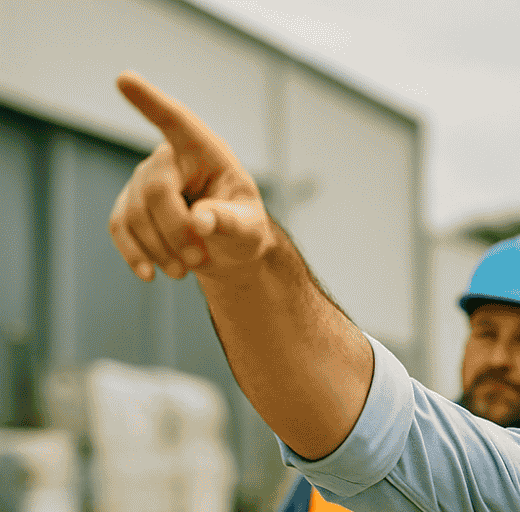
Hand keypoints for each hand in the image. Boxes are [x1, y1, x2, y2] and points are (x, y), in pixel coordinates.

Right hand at [108, 72, 274, 282]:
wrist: (227, 251)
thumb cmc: (243, 230)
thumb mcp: (249, 228)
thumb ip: (230, 222)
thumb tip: (201, 221)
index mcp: (204, 151)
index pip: (176, 122)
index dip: (151, 102)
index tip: (125, 79)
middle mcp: (169, 159)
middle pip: (155, 190)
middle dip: (175, 230)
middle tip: (199, 260)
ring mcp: (144, 181)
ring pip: (136, 214)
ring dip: (160, 249)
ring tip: (186, 270)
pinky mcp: (129, 207)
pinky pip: (120, 227)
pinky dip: (134, 253)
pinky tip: (149, 274)